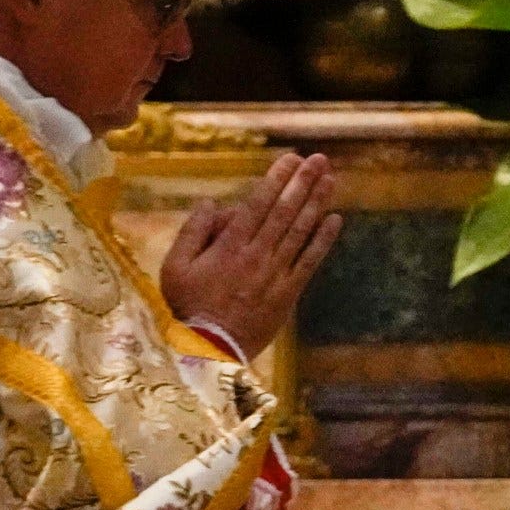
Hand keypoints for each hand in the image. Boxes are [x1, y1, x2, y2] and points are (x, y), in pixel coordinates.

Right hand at [158, 151, 342, 353]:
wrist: (210, 351)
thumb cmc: (188, 308)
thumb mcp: (174, 267)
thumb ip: (192, 231)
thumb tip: (213, 203)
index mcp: (229, 246)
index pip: (258, 203)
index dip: (277, 179)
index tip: (291, 158)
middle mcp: (257, 255)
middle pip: (285, 211)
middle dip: (303, 182)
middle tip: (319, 160)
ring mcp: (275, 274)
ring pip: (300, 231)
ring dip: (317, 202)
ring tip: (331, 179)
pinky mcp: (287, 294)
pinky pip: (309, 262)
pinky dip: (323, 240)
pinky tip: (335, 219)